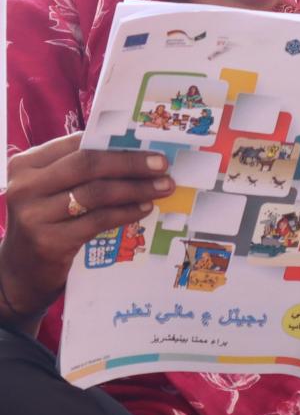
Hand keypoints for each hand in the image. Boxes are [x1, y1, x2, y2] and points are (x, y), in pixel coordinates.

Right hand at [0, 133, 173, 331]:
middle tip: (162, 164)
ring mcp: (34, 215)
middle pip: (88, 164)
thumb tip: (136, 151)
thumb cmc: (46, 222)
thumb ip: (80, 171)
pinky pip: (98, 221)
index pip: (77, 144)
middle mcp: (25, 186)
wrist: (20, 273)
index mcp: (26, 164)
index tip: (149, 143)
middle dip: (131, 162)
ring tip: (163, 187)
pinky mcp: (49, 241)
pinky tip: (145, 208)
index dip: (116, 142)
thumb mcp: (52, 190)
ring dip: (136, 188)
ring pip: (96, 193)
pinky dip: (126, 212)